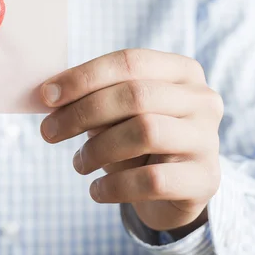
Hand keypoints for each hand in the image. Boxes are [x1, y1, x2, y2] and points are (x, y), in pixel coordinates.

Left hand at [40, 49, 222, 234]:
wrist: (174, 192)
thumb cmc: (136, 141)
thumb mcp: (117, 114)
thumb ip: (91, 99)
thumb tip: (48, 95)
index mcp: (181, 71)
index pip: (129, 62)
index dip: (83, 77)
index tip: (45, 96)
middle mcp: (202, 100)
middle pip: (135, 95)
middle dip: (82, 113)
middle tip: (48, 132)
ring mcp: (208, 140)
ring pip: (145, 132)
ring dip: (97, 149)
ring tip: (78, 163)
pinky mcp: (205, 180)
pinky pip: (152, 180)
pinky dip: (114, 186)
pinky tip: (96, 191)